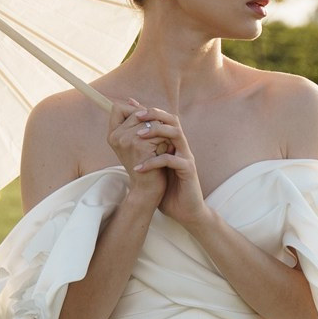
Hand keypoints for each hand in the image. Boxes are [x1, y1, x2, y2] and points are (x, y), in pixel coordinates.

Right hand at [104, 96, 172, 206]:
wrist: (148, 189)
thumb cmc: (145, 164)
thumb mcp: (135, 141)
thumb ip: (133, 121)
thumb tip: (132, 100)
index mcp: (112, 135)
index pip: (118, 108)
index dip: (133, 111)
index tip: (143, 124)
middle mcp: (116, 136)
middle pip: (138, 112)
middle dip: (152, 123)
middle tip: (157, 141)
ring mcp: (127, 140)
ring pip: (150, 120)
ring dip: (161, 133)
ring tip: (160, 148)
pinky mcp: (139, 146)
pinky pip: (158, 131)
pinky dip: (165, 140)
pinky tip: (163, 153)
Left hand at [125, 102, 206, 225]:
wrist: (185, 210)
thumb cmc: (168, 189)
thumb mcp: (154, 167)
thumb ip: (145, 153)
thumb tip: (129, 141)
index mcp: (174, 144)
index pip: (164, 119)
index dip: (149, 111)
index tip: (131, 108)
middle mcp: (182, 147)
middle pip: (173, 120)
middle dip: (154, 114)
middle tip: (136, 116)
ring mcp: (186, 157)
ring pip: (176, 134)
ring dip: (156, 132)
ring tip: (138, 136)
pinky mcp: (188, 170)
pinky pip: (171, 160)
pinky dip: (154, 162)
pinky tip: (139, 167)